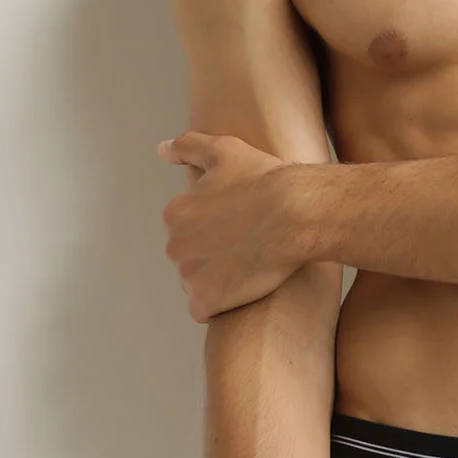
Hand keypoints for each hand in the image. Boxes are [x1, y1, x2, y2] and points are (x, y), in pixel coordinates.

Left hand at [158, 131, 297, 318]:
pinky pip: (204, 311)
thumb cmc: (266, 180)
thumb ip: (188, 146)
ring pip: (198, 285)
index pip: (188, 233)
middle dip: (214, 258)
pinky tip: (243, 292)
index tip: (241, 228)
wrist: (296, 213)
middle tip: (249, 248)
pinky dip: (221, 306)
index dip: (216, 232)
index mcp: (175, 214)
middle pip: (190, 260)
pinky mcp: (206, 300)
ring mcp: (188, 275)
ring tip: (250, 269)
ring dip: (219, 282)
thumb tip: (161, 149)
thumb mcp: (225, 150)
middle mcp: (174, 245)